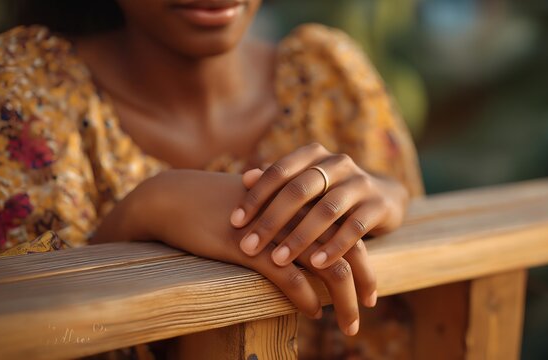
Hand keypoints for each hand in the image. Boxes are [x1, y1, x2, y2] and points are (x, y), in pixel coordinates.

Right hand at [93, 169, 371, 334]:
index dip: (364, 262)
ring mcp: (279, 231)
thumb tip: (310, 248)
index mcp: (304, 200)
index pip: (349, 231)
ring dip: (344, 301)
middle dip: (364, 283)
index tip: (370, 288)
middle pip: (348, 250)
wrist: (177, 199)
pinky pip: (292, 279)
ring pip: (328, 269)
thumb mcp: (262, 207)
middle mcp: (299, 213)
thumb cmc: (220, 207)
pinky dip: (307, 299)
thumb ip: (289, 220)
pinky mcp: (254, 249)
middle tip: (370, 306)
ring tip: (349, 324)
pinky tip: (313, 312)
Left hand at [231, 142, 407, 266]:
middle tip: (248, 247)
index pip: (279, 171)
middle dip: (271, 221)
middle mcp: (338, 163)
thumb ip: (278, 180)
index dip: (255, 196)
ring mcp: (361, 183)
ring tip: (278, 261)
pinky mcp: (379, 205)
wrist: (384, 197)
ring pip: (326, 210)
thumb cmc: (330, 193)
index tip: (235, 223)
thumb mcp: (306, 183)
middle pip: (299, 190)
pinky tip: (316, 265)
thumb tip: (246, 178)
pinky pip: (355, 228)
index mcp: (314, 155)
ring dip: (300, 238)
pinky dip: (334, 247)